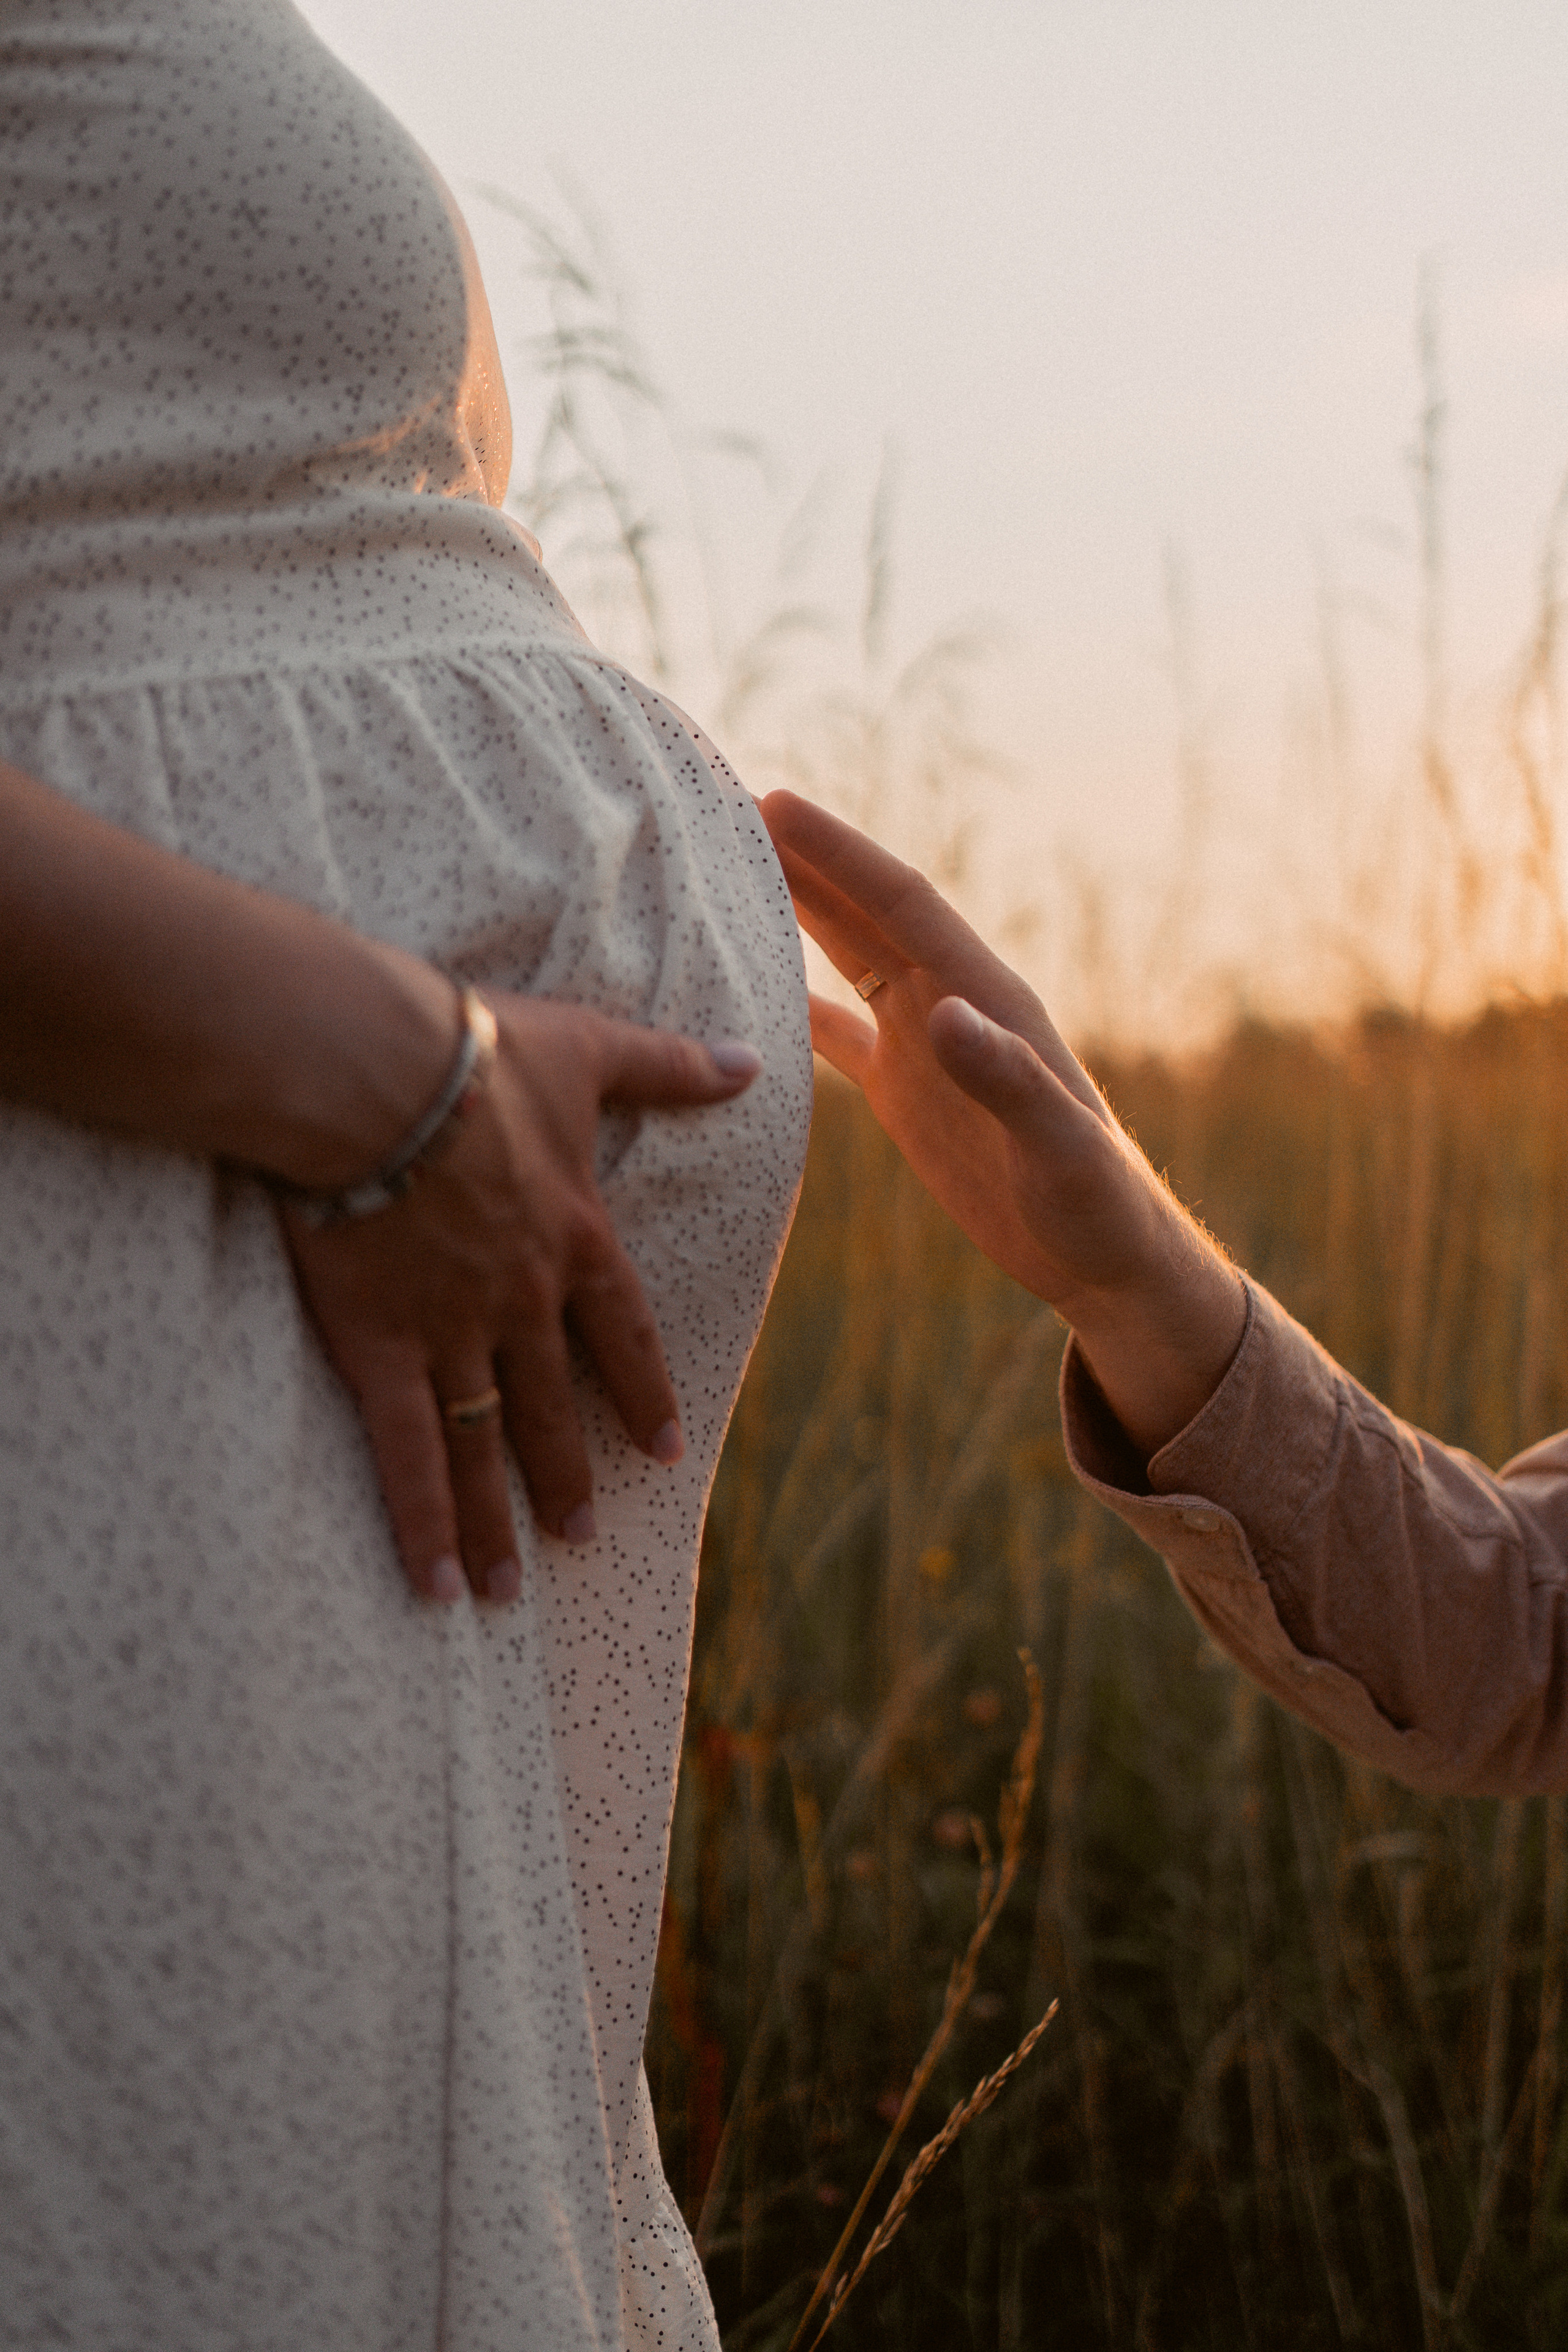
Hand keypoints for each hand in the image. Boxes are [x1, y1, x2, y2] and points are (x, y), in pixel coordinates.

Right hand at [281, 996, 761, 1603]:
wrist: (376, 1074)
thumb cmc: (480, 1053)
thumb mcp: (590, 1050)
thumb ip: (669, 1067)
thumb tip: (751, 1062)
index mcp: (576, 1240)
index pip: (623, 1336)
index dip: (642, 1394)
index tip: (663, 1450)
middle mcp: (524, 1303)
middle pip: (551, 1406)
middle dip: (565, 1476)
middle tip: (584, 1533)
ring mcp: (455, 1334)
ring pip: (484, 1447)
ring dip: (496, 1524)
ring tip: (504, 1590)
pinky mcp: (380, 1347)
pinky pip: (406, 1455)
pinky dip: (421, 1524)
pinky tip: (432, 1586)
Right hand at [760, 790, 1244, 1453]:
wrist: (1106, 1257)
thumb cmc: (1098, 1204)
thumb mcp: (1058, 1147)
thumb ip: (1007, 1079)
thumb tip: (943, 1013)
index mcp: (987, 999)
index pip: (901, 903)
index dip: (839, 852)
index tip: (775, 803)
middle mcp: (951, 1006)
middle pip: (865, 911)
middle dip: (804, 857)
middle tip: (729, 808)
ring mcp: (926, 1046)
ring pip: (849, 955)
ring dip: (797, 909)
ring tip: (732, 866)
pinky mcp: (907, 1093)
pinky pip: (840, 1031)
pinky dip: (797, 1003)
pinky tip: (751, 986)